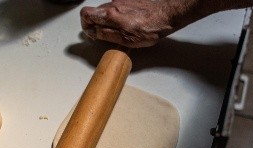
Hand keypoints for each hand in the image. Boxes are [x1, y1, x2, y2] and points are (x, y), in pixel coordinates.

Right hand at [80, 0, 199, 47]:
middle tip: (103, 36)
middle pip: (95, 13)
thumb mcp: (126, 39)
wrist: (167, 15)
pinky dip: (116, 17)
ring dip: (107, 21)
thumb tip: (94, 33)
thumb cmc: (150, 28)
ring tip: (117, 32)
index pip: (85, 14)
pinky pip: (116, 8)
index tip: (92, 34)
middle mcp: (113, 4)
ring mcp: (121, 0)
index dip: (85, 26)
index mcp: (110, 14)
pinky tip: (126, 25)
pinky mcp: (128, 0)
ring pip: (106, 11)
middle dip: (95, 25)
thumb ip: (107, 35)